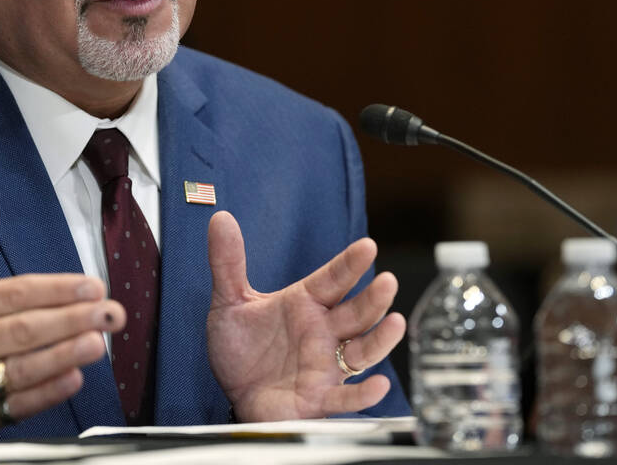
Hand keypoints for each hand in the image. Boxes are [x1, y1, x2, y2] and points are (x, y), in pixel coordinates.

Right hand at [0, 194, 124, 446]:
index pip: (13, 294)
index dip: (56, 289)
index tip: (91, 286)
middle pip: (25, 329)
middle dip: (73, 319)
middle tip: (109, 311)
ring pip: (25, 367)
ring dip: (67, 353)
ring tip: (100, 340)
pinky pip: (18, 405)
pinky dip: (49, 391)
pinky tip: (75, 377)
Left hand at [205, 211, 404, 420]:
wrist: (234, 392)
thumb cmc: (241, 347)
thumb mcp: (228, 301)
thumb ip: (227, 262)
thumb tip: (220, 218)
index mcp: (306, 303)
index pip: (334, 278)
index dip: (350, 263)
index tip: (367, 245)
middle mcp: (323, 331)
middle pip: (356, 312)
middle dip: (374, 298)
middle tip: (387, 281)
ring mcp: (326, 365)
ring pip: (362, 351)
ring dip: (380, 339)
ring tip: (396, 323)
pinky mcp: (321, 398)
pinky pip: (346, 397)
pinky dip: (363, 393)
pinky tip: (378, 385)